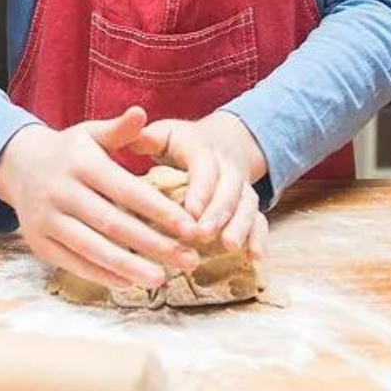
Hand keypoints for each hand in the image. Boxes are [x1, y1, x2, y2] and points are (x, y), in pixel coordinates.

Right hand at [0, 106, 203, 290]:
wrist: (18, 166)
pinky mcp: (38, 242)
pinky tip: (128, 283)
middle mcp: (60, 191)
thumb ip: (119, 129)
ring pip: (92, 248)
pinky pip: (72, 263)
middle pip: (113, 223)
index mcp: (80, 162)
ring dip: (129, 267)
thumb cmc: (69, 151)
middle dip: (153, 244)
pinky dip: (101, 274)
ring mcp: (46, 219)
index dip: (159, 210)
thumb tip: (141, 112)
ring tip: (161, 280)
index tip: (190, 227)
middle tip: (189, 259)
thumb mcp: (90, 133)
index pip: (126, 190)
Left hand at [137, 113, 269, 260]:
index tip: (190, 211)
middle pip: (229, 188)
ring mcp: (242, 186)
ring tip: (230, 246)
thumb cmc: (182, 143)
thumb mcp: (165, 134)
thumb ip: (147, 137)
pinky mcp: (249, 204)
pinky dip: (260, 237)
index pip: (204, 168)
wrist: (223, 140)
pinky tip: (256, 258)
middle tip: (204, 235)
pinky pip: (260, 219)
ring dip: (241, 225)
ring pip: (248, 204)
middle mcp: (227, 167)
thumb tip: (130, 133)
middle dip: (219, 212)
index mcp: (202, 150)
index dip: (200, 190)